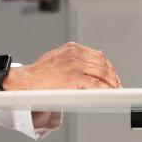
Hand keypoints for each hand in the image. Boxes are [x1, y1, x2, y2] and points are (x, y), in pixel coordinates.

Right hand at [7, 42, 121, 90]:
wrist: (24, 81)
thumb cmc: (38, 73)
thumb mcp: (57, 57)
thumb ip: (73, 58)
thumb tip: (89, 61)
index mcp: (72, 48)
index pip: (97, 55)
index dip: (108, 66)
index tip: (112, 74)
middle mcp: (75, 54)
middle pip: (102, 64)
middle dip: (112, 75)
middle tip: (117, 84)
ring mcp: (75, 66)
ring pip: (101, 73)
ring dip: (112, 82)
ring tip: (115, 90)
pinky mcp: (73, 78)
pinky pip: (95, 84)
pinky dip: (105, 89)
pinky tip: (109, 93)